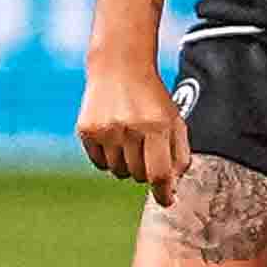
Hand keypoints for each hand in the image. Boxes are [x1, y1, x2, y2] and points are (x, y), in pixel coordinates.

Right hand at [77, 59, 188, 202]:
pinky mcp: (86, 130)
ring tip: (129, 140)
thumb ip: (179, 154)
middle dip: (146, 170)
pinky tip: (113, 136)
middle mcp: (130, 128)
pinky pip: (100, 163)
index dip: (164, 193)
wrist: (119, 65)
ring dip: (126, 164)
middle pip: (139, 176)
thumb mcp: (174, 120)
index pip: (159, 174)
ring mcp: (105, 130)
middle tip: (146, 149)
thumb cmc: (152, 98)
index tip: (166, 200)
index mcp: (156, 126)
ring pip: (118, 172)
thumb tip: (173, 187)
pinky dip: (108, 158)